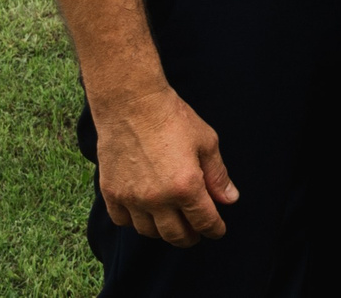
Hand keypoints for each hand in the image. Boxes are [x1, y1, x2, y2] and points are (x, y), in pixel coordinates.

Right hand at [92, 85, 237, 245]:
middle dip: (189, 237)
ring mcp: (131, 198)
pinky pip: (122, 220)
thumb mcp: (206, 142)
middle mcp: (157, 199)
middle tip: (195, 234)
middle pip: (175, 234)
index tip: (217, 231)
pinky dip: (134, 221)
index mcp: (186, 186)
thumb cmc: (173, 119)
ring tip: (171, 224)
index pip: (204, 221)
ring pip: (148, 231)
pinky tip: (143, 214)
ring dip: (162, 232)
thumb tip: (229, 200)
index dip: (214, 229)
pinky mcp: (111, 193)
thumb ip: (218, 175)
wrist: (132, 104)